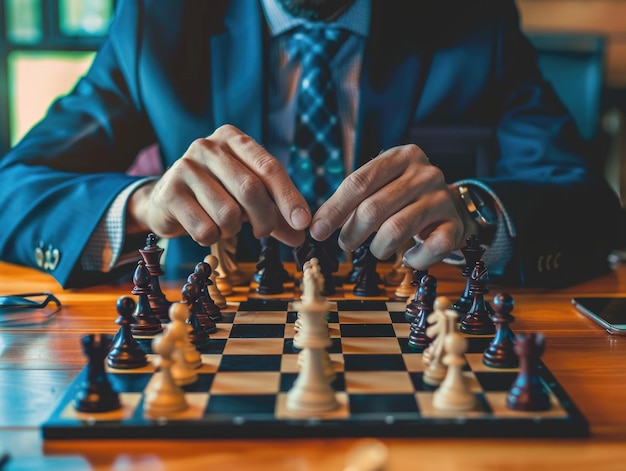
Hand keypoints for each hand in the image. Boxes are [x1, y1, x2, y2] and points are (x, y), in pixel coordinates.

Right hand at [127, 125, 310, 246]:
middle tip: (263, 232)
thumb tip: (301, 235)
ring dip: (233, 230)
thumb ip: (276, 213)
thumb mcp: (249, 198)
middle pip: (251, 189)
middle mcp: (208, 147)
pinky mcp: (170, 193)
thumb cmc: (216, 195)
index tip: (303, 222)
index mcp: (234, 140)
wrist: (167, 201)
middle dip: (265, 219)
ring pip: (228, 213)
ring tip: (225, 225)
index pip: (269, 167)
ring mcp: (185, 167)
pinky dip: (212, 238)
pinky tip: (205, 229)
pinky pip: (205, 228)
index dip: (289, 197)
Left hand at [309, 144, 479, 268]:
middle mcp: (424, 173)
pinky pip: (429, 249)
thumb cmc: (404, 196)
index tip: (317, 231)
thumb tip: (318, 225)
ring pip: (396, 230)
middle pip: (374, 208)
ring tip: (375, 250)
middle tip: (345, 244)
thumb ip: (351, 199)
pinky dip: (413, 259)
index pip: (358, 183)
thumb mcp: (379, 186)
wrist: (450, 205)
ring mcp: (442, 198)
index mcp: (401, 156)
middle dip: (352, 232)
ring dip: (377, 248)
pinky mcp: (455, 225)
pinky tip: (407, 257)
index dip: (334, 210)